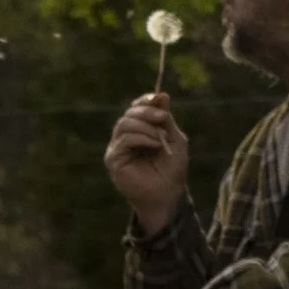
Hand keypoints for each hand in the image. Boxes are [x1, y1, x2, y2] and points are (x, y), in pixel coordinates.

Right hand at [104, 92, 188, 235]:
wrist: (168, 194)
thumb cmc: (172, 169)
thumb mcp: (174, 139)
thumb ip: (166, 119)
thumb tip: (161, 94)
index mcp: (140, 130)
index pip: (136, 108)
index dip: (145, 101)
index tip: (158, 98)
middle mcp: (126, 137)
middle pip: (130, 113)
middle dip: (147, 112)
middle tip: (162, 117)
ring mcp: (118, 147)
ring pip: (125, 124)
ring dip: (145, 126)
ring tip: (159, 137)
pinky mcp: (113, 158)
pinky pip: (124, 139)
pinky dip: (141, 137)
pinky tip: (154, 144)